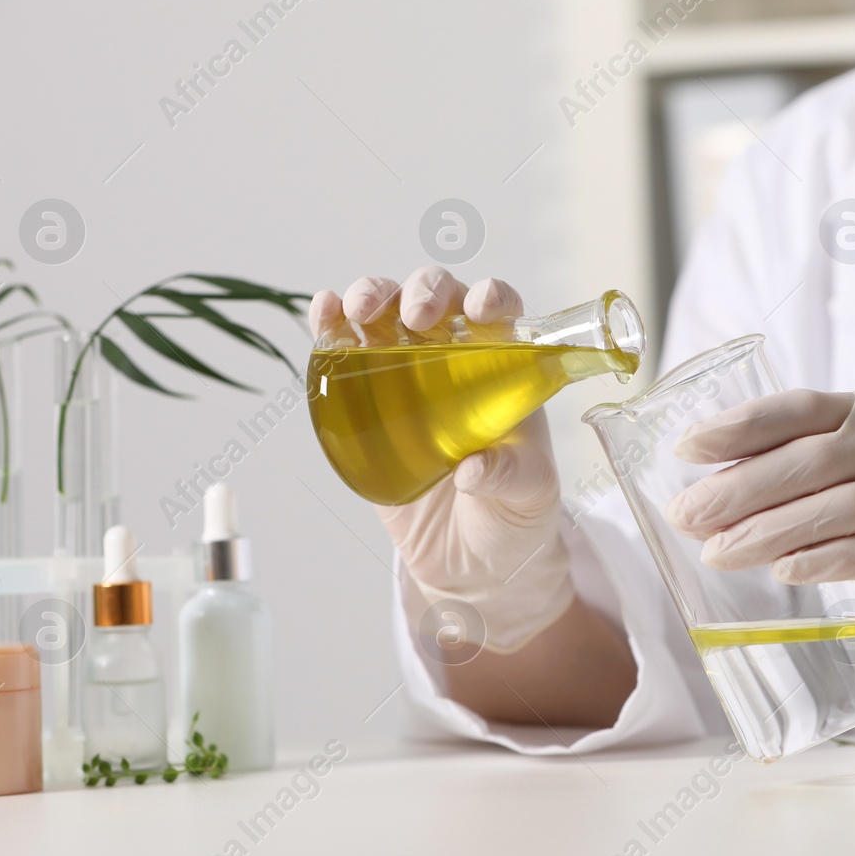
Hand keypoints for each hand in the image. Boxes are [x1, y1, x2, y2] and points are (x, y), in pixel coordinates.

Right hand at [309, 267, 574, 651]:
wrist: (470, 564)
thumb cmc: (512, 516)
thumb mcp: (529, 495)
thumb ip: (508, 477)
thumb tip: (471, 469)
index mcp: (504, 370)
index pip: (500, 312)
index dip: (489, 296)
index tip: (478, 309)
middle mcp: (454, 360)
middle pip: (438, 297)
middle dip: (422, 291)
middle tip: (415, 318)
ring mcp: (405, 375)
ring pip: (387, 311)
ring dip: (372, 295)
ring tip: (359, 311)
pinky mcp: (363, 401)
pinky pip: (344, 349)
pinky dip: (330, 321)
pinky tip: (325, 311)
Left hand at [663, 390, 854, 644]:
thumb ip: (809, 469)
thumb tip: (711, 494)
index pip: (799, 408)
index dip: (740, 426)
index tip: (687, 448)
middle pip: (810, 459)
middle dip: (739, 488)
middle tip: (686, 515)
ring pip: (835, 508)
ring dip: (769, 532)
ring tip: (717, 554)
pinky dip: (824, 559)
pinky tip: (785, 572)